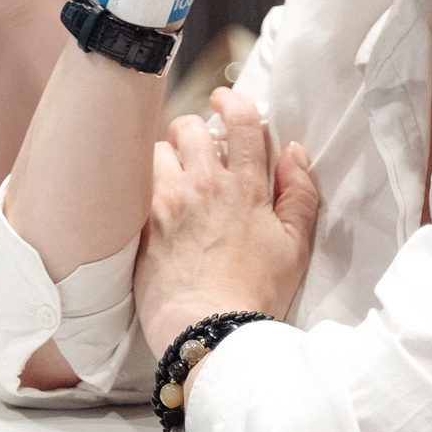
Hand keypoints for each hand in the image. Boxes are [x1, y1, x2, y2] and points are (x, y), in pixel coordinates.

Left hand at [134, 88, 320, 357]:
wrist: (208, 331)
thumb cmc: (255, 294)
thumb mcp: (296, 247)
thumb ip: (299, 193)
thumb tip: (294, 152)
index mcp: (246, 187)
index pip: (240, 120)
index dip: (232, 101)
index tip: (223, 100)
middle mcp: (204, 185)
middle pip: (189, 127)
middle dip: (194, 132)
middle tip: (199, 152)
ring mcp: (167, 202)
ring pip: (156, 151)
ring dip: (165, 159)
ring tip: (173, 180)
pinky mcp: (139, 225)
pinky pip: (132, 184)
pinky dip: (142, 187)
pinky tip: (152, 205)